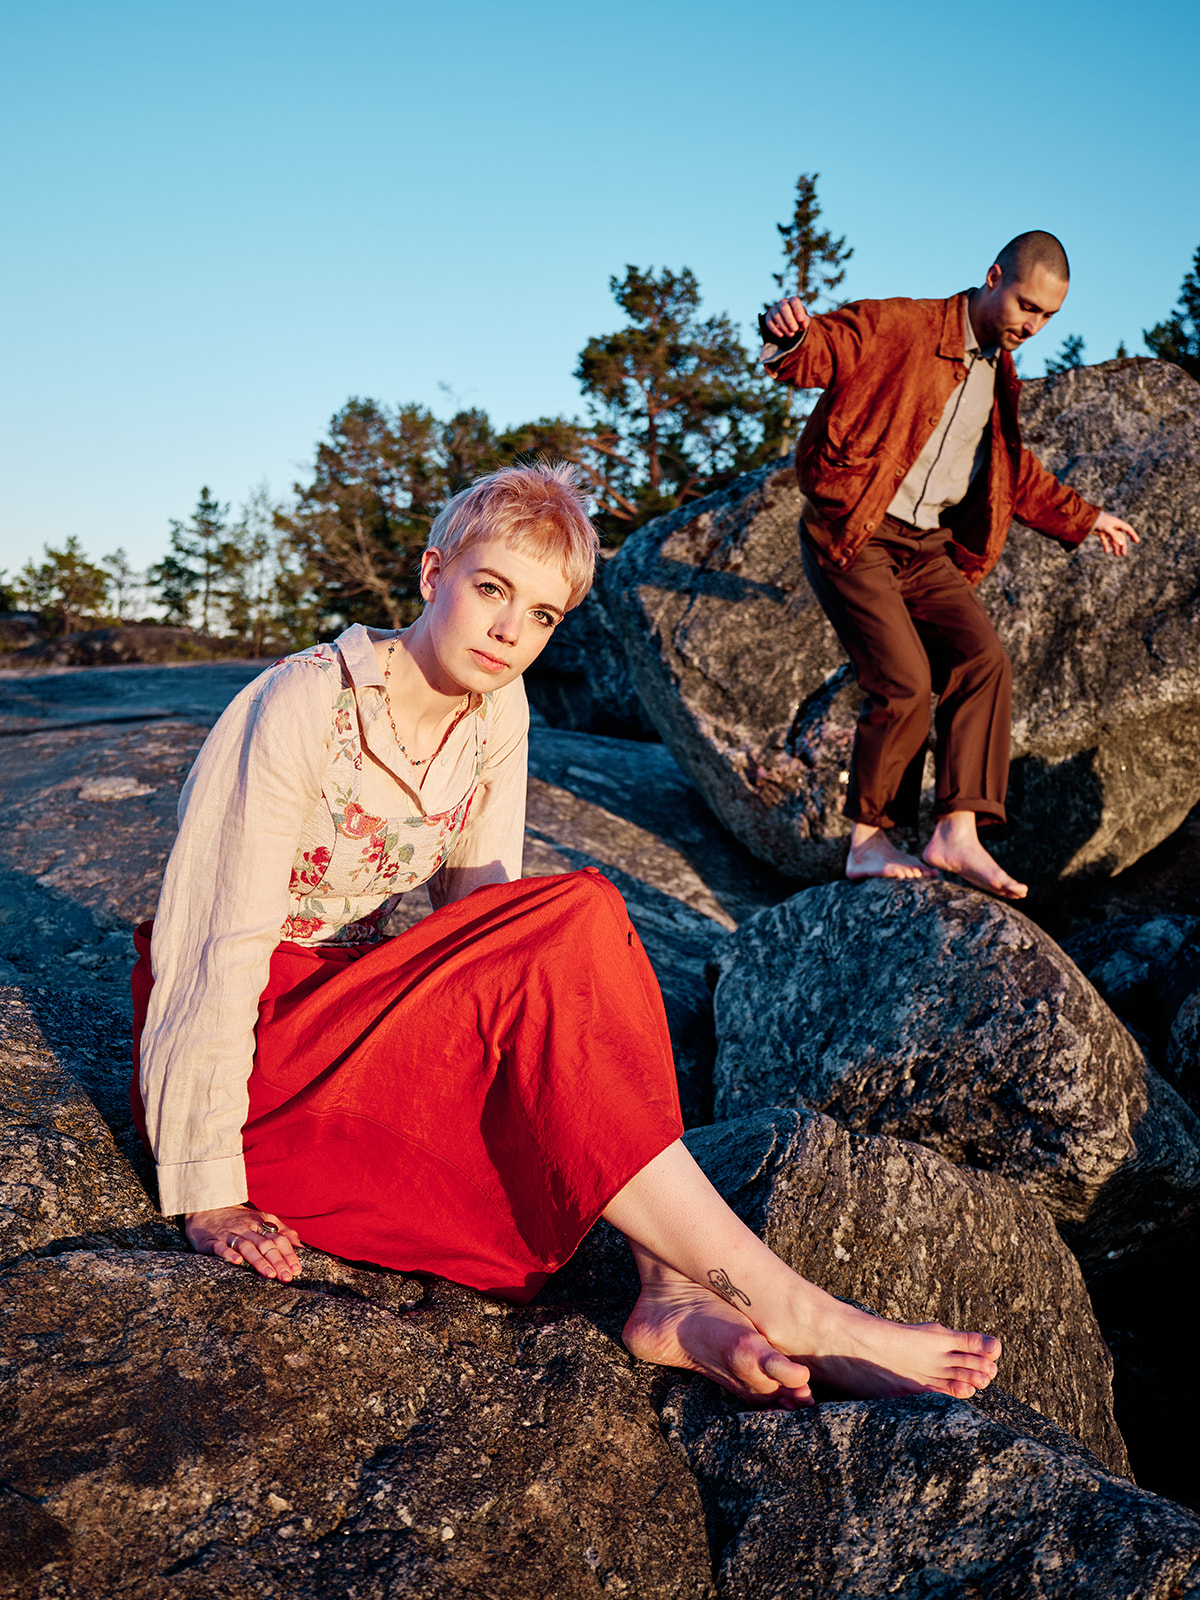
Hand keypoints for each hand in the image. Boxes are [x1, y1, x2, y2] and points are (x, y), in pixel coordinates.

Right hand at [185, 1205, 302, 1281]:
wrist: (208, 1208)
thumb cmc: (241, 1219)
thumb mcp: (263, 1219)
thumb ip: (283, 1232)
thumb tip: (301, 1247)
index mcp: (261, 1223)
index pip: (279, 1238)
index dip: (289, 1254)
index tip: (297, 1269)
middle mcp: (247, 1228)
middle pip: (265, 1244)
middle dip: (278, 1261)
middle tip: (287, 1277)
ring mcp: (229, 1234)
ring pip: (247, 1247)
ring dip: (259, 1261)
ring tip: (269, 1274)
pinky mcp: (211, 1241)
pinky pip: (221, 1247)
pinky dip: (229, 1254)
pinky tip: (237, 1262)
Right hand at [764, 297, 810, 339]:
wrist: (788, 321)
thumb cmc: (797, 319)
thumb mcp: (803, 320)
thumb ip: (805, 321)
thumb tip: (803, 325)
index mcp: (793, 301)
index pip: (794, 302)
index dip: (798, 310)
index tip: (801, 320)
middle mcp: (782, 303)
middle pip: (784, 308)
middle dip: (789, 320)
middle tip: (795, 329)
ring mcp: (774, 309)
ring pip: (777, 316)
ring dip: (784, 327)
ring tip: (791, 334)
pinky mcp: (768, 316)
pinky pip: (769, 322)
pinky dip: (775, 330)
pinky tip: (781, 335)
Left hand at [1090, 511, 1139, 555]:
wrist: (1087, 518)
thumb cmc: (1099, 521)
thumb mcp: (1107, 528)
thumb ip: (1114, 536)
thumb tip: (1121, 544)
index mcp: (1117, 523)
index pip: (1128, 529)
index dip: (1133, 535)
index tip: (1137, 541)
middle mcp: (1114, 526)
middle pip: (1120, 537)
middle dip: (1122, 545)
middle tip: (1123, 554)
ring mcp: (1107, 529)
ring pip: (1113, 539)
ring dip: (1115, 547)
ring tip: (1116, 555)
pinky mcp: (1101, 532)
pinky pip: (1105, 540)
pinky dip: (1106, 545)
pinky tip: (1106, 552)